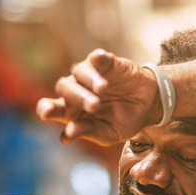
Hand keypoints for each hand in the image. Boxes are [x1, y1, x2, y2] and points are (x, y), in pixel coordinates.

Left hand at [36, 49, 160, 145]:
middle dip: (77, 97)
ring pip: (79, 71)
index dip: (46, 109)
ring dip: (89, 81)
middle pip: (64, 88)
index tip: (48, 112)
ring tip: (103, 89)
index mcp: (71, 112)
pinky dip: (97, 58)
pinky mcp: (105, 62)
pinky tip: (99, 58)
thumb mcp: (108, 133)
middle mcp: (76, 90)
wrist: (149, 106)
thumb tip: (65, 136)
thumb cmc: (124, 121)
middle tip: (94, 106)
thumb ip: (88, 132)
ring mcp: (89, 74)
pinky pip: (97, 58)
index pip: (51, 108)